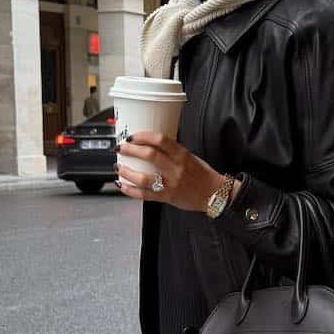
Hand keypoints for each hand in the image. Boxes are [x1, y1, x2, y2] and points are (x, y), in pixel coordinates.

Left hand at [116, 130, 231, 211]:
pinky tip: (123, 185)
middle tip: (121, 148)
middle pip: (149, 155)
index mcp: (182, 155)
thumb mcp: (189, 156)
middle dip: (130, 150)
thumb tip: (150, 145)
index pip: (160, 140)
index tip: (132, 135)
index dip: (143, 135)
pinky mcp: (167, 197)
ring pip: (143, 177)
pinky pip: (145, 195)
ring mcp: (170, 184)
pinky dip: (131, 190)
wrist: (215, 194)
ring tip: (119, 167)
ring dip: (127, 172)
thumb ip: (171, 152)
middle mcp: (175, 168)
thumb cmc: (202, 174)